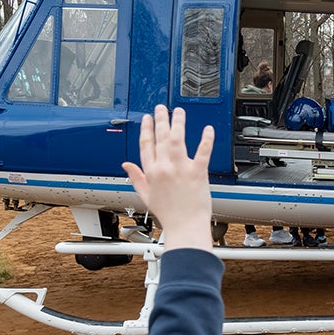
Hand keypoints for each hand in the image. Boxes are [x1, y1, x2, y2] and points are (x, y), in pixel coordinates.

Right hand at [122, 106, 214, 251]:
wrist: (185, 226)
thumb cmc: (168, 214)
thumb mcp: (146, 195)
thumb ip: (136, 177)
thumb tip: (126, 165)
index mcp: (151, 173)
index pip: (146, 146)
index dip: (146, 130)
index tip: (147, 119)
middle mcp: (164, 169)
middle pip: (160, 138)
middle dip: (160, 120)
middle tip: (161, 108)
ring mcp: (181, 170)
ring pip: (177, 140)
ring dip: (177, 123)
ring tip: (178, 112)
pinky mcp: (198, 173)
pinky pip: (202, 152)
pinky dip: (205, 140)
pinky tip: (207, 129)